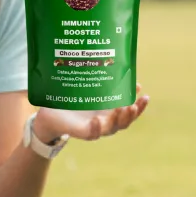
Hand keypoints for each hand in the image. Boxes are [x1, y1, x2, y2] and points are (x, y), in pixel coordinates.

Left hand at [33, 87, 150, 143]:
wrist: (50, 111)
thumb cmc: (72, 98)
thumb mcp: (89, 87)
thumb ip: (103, 80)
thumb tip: (119, 62)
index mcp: (109, 112)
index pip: (129, 112)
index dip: (140, 107)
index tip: (145, 95)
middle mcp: (104, 121)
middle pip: (124, 123)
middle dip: (132, 114)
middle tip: (135, 104)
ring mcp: (93, 128)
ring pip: (111, 129)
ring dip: (118, 120)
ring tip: (121, 108)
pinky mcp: (80, 132)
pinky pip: (91, 134)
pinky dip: (96, 128)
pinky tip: (97, 119)